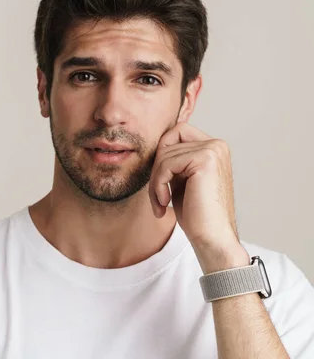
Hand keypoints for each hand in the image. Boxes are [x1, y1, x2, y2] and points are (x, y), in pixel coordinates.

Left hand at [149, 122, 248, 272]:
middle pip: (167, 142)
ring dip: (155, 182)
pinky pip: (165, 164)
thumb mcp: (181, 180)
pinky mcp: (205, 160)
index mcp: (214, 147)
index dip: (161, 156)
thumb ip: (174, 160)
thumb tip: (155, 144)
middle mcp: (217, 144)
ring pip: (163, 155)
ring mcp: (213, 150)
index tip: (160, 182)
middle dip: (156, 170)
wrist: (212, 239)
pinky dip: (158, 185)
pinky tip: (164, 203)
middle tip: (157, 196)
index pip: (175, 133)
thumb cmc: (196, 214)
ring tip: (160, 203)